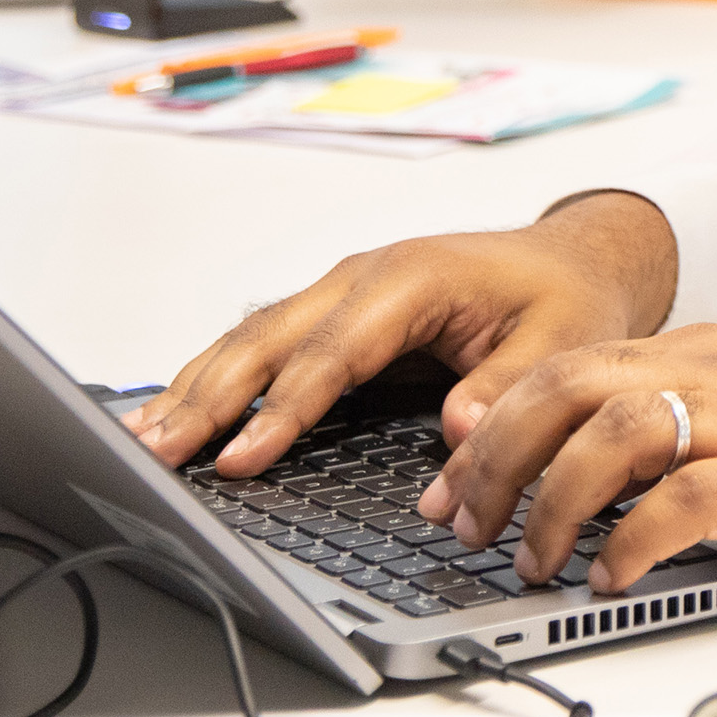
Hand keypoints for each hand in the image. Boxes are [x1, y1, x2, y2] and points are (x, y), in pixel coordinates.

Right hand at [121, 193, 678, 475]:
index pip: (333, 353)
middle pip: (269, 340)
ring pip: (253, 339)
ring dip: (195, 389)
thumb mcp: (561, 344)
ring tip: (141, 441)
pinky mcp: (335, 314)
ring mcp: (343, 291)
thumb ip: (506, 390)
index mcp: (413, 279)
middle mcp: (364, 277)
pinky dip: (216, 379)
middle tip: (151, 453)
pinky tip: (178, 413)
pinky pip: (266, 347)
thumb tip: (457, 433)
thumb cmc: (567, 298)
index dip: (283, 410)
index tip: (240, 458)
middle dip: (208, 398)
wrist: (576, 258)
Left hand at [419, 321, 716, 589]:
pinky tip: (612, 575)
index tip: (449, 483)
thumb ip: (691, 425)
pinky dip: (630, 542)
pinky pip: (685, 500)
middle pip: (566, 389)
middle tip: (464, 525)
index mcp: (706, 352)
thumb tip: (603, 481)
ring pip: (610, 436)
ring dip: (551, 504)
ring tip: (533, 562)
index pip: (566, 368)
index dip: (491, 427)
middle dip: (494, 461)